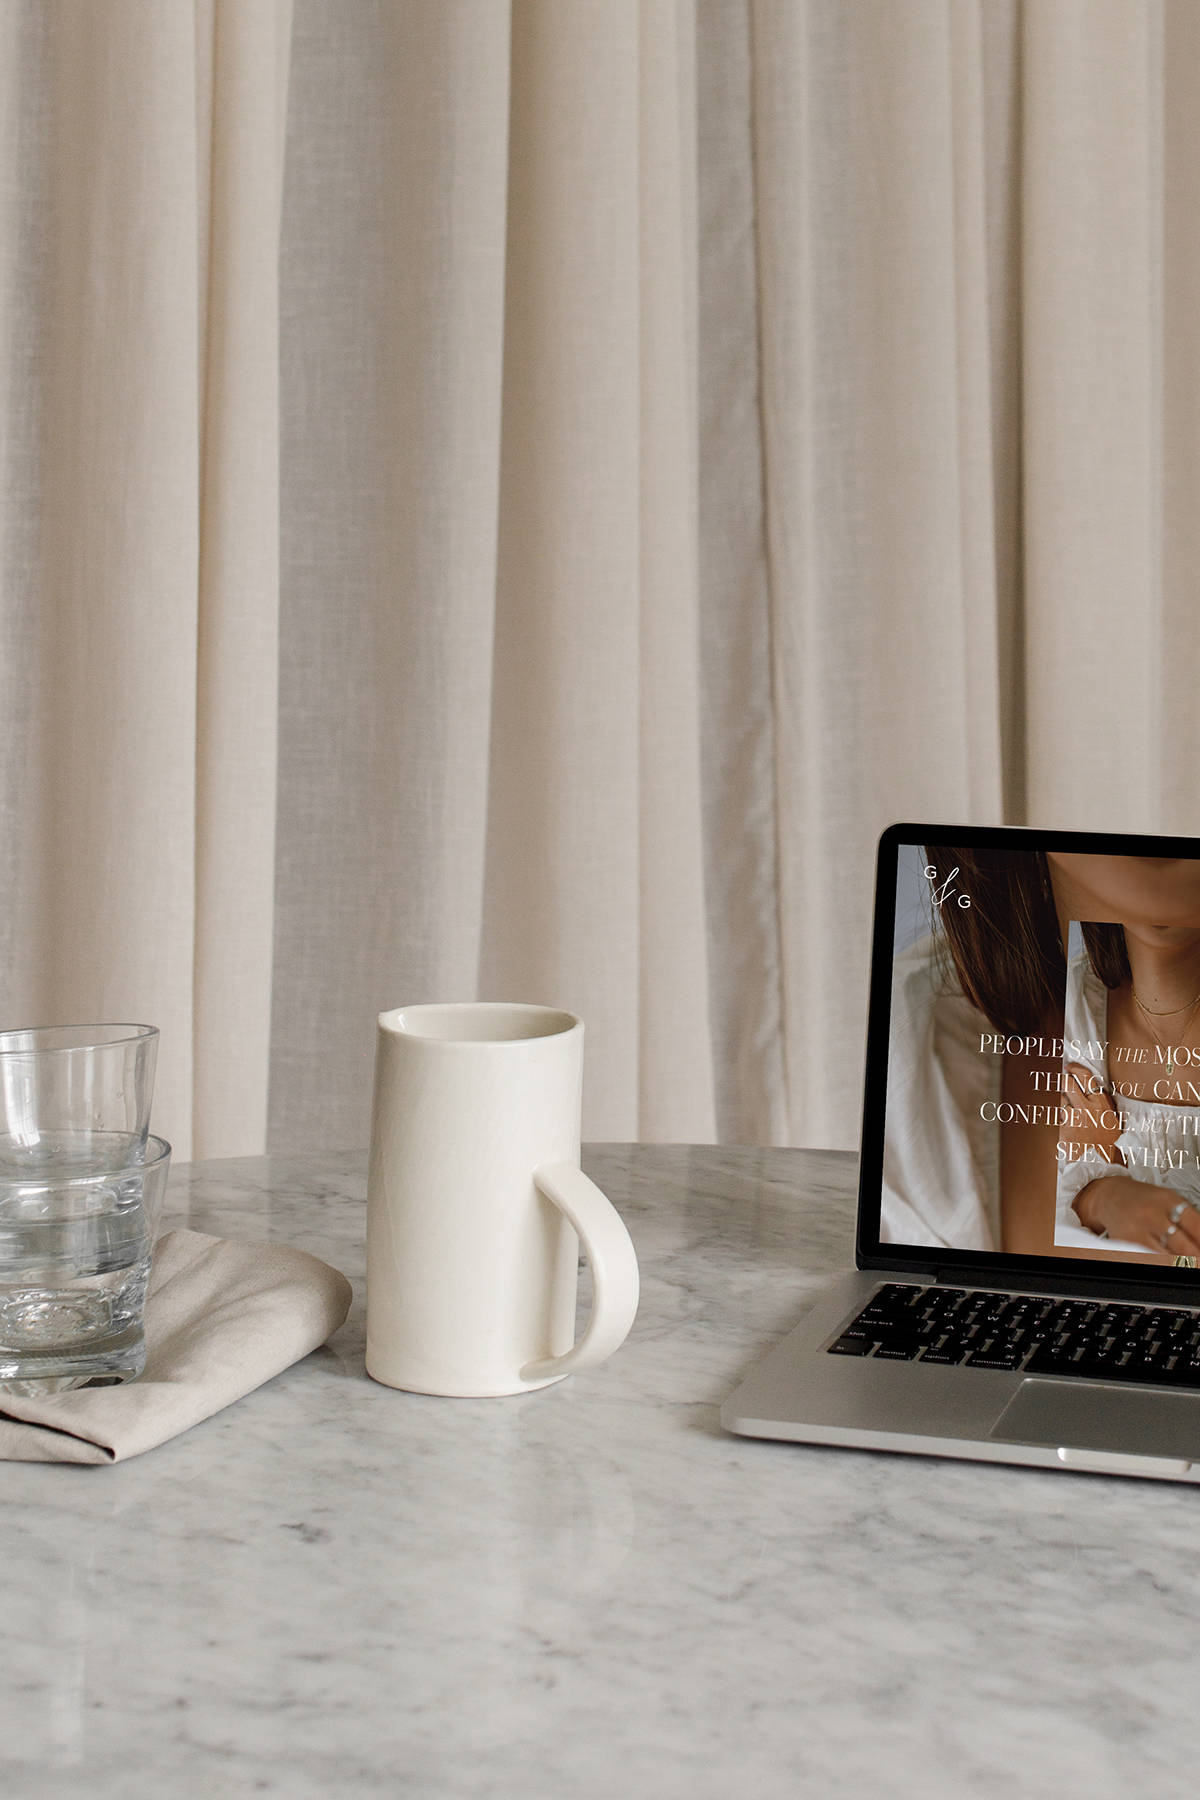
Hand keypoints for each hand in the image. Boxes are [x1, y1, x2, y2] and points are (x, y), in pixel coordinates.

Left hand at [1059, 1063, 1123, 1166]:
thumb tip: (1094, 1092)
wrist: (1103, 1170)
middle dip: (1061, 1080)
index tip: (1069, 1067)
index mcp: (1103, 1104)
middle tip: (1060, 1079)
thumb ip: (1103, 1106)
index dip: (1075, 1068)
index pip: (1086, 1076)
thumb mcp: (1114, 1123)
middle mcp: (1088, 1108)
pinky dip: (1054, 1116)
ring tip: (1062, 1105)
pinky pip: (1054, 1117)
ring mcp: (1073, 1119)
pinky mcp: (1062, 1130)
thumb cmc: (1111, 1149)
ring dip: (1058, 1100)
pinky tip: (1058, 1121)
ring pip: (1058, 1099)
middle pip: (1067, 1083)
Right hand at [1074, 1174, 1199, 1255]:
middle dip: (1195, 1258)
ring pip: (1167, 1257)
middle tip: (1196, 1262)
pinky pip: (1148, 1258)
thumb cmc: (1143, 1200)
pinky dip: (1160, 1263)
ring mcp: (1138, 1229)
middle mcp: (1153, 1214)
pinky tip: (1165, 1263)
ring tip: (1184, 1265)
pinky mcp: (1126, 1242)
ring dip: (1178, 1263)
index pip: (1197, 1227)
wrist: (1109, 1195)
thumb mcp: (1169, 1200)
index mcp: (1169, 1201)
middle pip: (1184, 1246)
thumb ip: (1190, 1219)